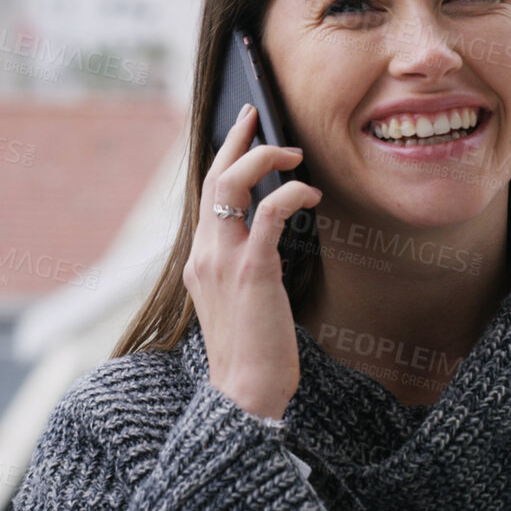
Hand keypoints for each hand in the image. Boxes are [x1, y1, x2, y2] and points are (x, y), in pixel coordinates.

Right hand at [183, 103, 322, 419]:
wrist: (244, 395)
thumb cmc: (251, 357)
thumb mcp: (239, 305)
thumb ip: (244, 271)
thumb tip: (267, 246)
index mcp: (199, 262)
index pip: (206, 196)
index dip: (224, 159)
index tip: (242, 132)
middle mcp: (204, 255)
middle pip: (213, 178)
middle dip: (236, 141)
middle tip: (255, 115)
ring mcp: (224, 262)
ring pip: (231, 186)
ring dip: (262, 159)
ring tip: (293, 155)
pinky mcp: (252, 272)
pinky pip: (269, 214)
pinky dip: (291, 194)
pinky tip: (311, 194)